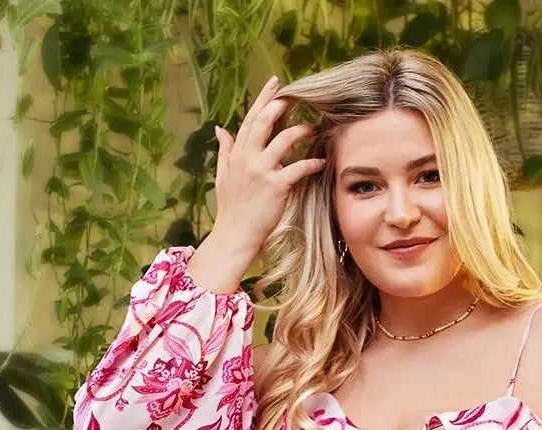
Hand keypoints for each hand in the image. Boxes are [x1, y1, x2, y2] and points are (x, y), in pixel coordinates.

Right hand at [211, 75, 326, 258]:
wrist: (234, 236)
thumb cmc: (231, 209)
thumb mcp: (223, 176)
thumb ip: (225, 150)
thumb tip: (220, 129)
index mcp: (237, 154)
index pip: (251, 119)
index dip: (264, 98)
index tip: (275, 83)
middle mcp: (248, 158)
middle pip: (265, 121)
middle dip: (281, 105)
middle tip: (298, 96)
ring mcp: (261, 171)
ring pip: (283, 140)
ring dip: (301, 131)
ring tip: (315, 127)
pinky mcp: (276, 187)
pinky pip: (297, 169)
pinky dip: (311, 164)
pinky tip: (321, 162)